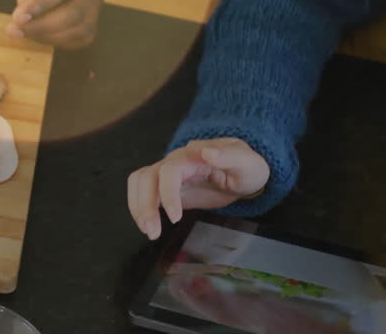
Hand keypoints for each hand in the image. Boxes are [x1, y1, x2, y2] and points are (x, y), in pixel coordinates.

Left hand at [7, 0, 106, 48]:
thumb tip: (26, 6)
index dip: (41, 5)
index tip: (17, 16)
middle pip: (77, 11)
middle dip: (44, 25)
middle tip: (14, 28)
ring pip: (83, 28)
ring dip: (51, 36)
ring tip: (22, 31)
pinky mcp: (94, 9)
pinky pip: (84, 35)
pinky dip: (61, 40)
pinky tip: (38, 33)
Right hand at [126, 138, 269, 239]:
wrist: (245, 172)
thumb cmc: (247, 167)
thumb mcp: (247, 162)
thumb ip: (229, 156)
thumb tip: (207, 152)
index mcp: (193, 155)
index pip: (170, 170)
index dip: (167, 192)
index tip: (174, 217)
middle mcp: (175, 162)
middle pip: (148, 176)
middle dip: (145, 205)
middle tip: (152, 232)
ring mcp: (169, 173)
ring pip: (140, 182)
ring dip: (138, 206)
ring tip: (148, 231)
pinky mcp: (166, 186)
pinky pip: (144, 191)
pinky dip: (139, 207)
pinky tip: (147, 225)